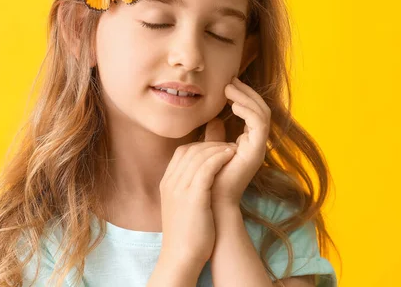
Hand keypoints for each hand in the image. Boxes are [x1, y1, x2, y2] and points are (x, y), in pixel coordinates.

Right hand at [159, 139, 236, 268]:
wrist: (181, 257)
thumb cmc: (187, 234)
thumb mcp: (182, 205)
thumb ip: (189, 188)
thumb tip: (204, 177)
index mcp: (166, 183)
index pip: (182, 151)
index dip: (201, 145)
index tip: (217, 148)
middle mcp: (170, 182)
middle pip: (191, 150)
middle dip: (212, 144)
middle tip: (229, 146)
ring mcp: (180, 188)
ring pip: (199, 155)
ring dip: (218, 148)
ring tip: (233, 149)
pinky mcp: (193, 196)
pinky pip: (207, 167)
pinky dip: (219, 157)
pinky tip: (231, 156)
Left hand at [205, 77, 270, 207]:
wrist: (209, 202)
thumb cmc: (207, 179)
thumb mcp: (211, 150)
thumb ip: (214, 136)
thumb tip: (214, 119)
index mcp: (247, 142)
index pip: (252, 112)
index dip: (242, 96)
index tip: (227, 84)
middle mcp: (256, 143)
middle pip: (260, 108)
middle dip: (246, 92)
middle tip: (230, 80)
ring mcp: (258, 147)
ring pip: (262, 113)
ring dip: (246, 97)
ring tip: (229, 88)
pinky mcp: (257, 151)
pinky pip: (259, 123)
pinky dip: (248, 110)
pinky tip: (234, 104)